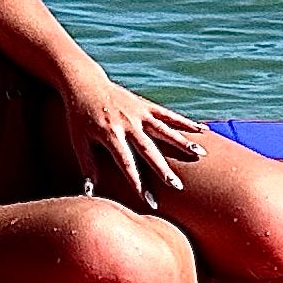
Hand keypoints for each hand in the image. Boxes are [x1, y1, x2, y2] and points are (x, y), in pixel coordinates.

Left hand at [61, 74, 209, 207]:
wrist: (83, 82)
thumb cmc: (78, 115)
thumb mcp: (78, 141)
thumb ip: (86, 166)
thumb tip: (89, 192)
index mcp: (109, 134)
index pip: (126, 163)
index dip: (137, 182)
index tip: (148, 200)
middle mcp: (127, 123)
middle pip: (148, 150)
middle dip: (163, 169)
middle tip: (177, 186)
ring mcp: (138, 113)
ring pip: (164, 130)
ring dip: (183, 143)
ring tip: (200, 154)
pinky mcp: (145, 105)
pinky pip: (168, 115)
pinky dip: (186, 123)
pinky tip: (203, 131)